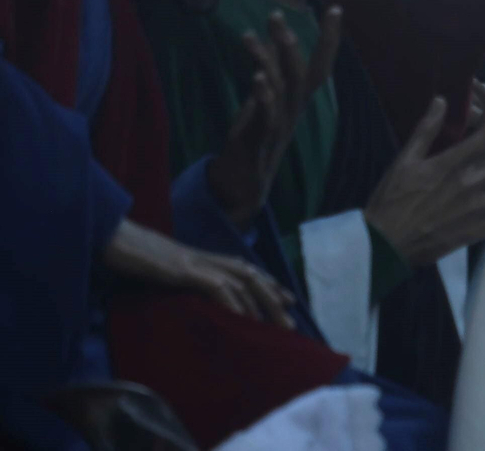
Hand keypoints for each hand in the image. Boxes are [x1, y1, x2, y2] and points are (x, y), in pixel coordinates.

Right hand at [99, 218, 294, 328]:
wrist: (113, 237)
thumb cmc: (135, 257)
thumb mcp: (165, 273)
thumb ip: (183, 282)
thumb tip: (194, 301)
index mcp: (205, 259)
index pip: (246, 270)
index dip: (269, 284)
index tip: (288, 300)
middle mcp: (207, 258)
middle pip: (251, 276)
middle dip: (274, 298)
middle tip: (291, 322)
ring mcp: (197, 262)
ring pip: (241, 281)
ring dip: (260, 304)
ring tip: (275, 325)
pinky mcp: (183, 269)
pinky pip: (215, 285)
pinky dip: (231, 301)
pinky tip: (242, 317)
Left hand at [208, 8, 341, 227]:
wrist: (245, 185)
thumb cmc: (255, 139)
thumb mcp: (264, 102)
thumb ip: (270, 74)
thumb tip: (269, 42)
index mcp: (298, 101)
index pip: (320, 65)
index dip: (329, 39)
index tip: (335, 9)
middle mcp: (294, 110)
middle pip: (301, 72)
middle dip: (289, 43)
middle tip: (275, 15)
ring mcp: (280, 125)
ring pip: (283, 88)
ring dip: (270, 60)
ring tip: (254, 36)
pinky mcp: (260, 139)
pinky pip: (267, 115)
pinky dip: (264, 95)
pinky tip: (257, 77)